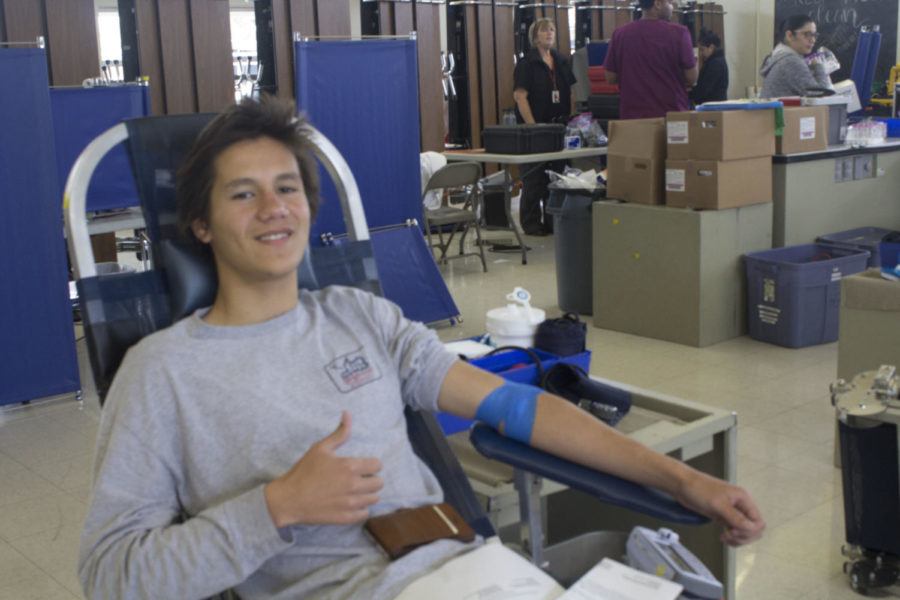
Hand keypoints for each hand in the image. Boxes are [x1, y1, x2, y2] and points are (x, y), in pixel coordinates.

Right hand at [264, 411, 382, 527]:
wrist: (288, 499)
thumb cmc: (303, 472)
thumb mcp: (320, 448)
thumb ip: (339, 433)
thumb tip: (348, 414)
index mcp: (350, 467)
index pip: (378, 465)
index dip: (371, 464)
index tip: (362, 466)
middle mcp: (353, 486)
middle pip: (379, 483)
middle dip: (371, 479)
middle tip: (358, 479)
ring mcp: (350, 503)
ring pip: (374, 499)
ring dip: (367, 494)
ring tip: (354, 491)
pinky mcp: (345, 518)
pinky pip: (365, 514)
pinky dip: (360, 509)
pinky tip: (350, 503)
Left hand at [674, 471, 764, 545]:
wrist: (683, 485)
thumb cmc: (698, 488)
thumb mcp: (718, 504)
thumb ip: (735, 517)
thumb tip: (751, 528)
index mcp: (744, 498)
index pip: (758, 522)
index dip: (749, 531)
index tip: (734, 531)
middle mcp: (741, 505)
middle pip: (754, 529)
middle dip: (744, 537)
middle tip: (729, 535)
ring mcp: (733, 511)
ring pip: (745, 532)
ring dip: (737, 539)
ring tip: (724, 537)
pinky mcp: (725, 516)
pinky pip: (735, 531)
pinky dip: (732, 538)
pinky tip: (723, 537)